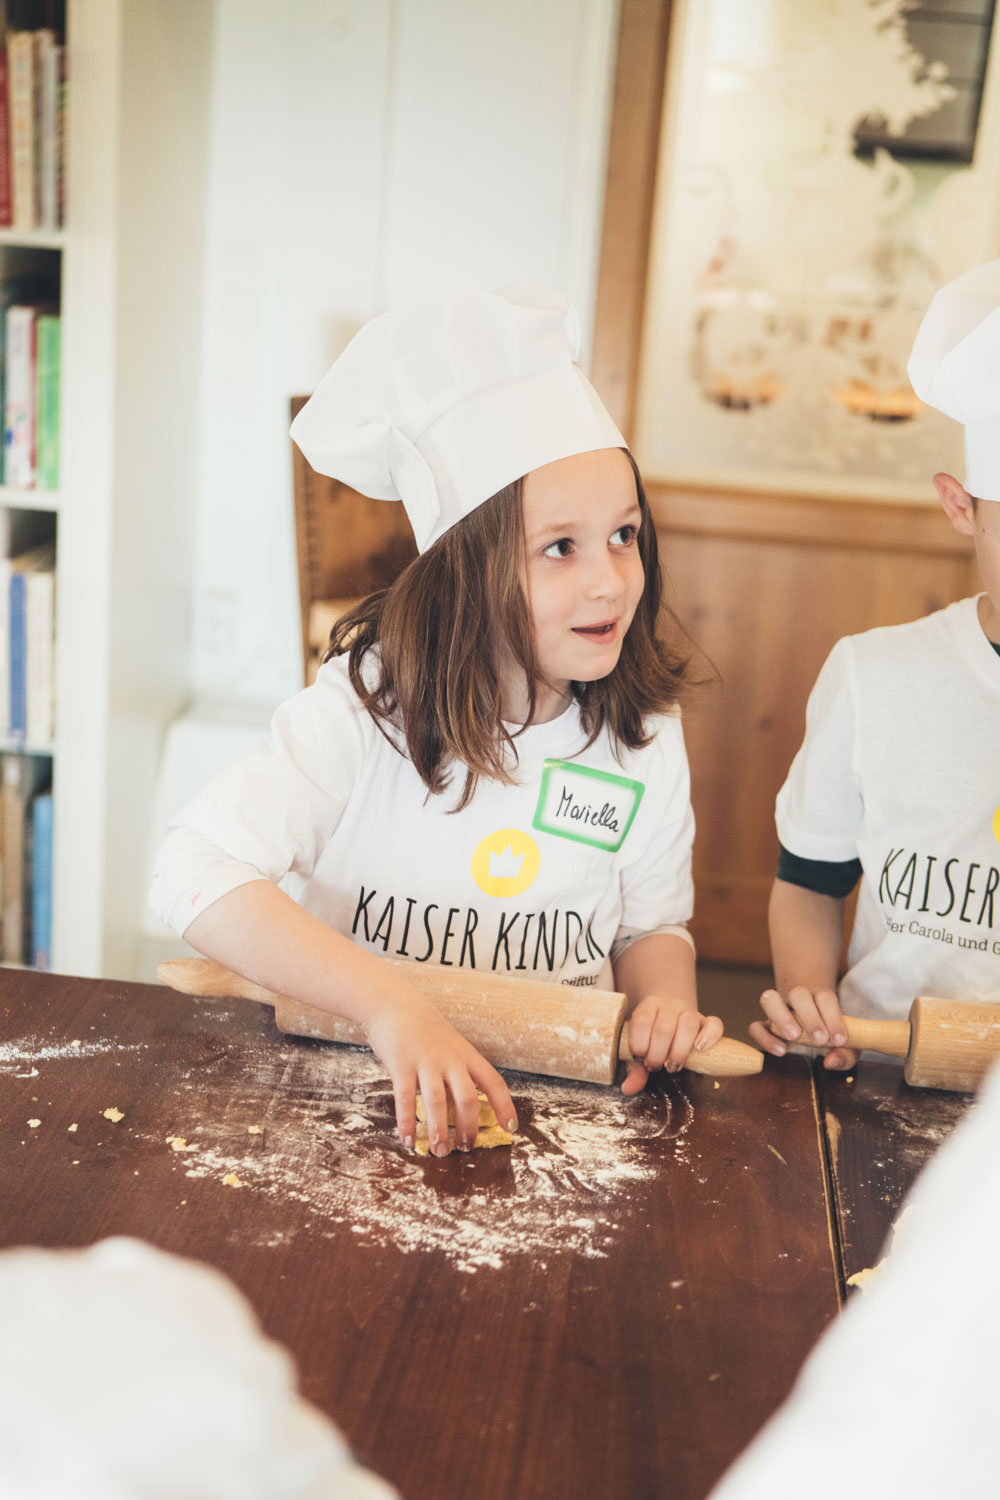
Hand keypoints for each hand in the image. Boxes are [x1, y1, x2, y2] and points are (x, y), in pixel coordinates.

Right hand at [365, 988, 516, 1155]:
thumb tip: (468, 1107)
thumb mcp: (451, 1045)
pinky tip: (408, 1139)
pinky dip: (407, 1122)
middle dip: (469, 1126)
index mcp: (467, 1055)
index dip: (505, 1106)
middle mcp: (450, 1059)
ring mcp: (425, 1061)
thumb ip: (459, 1071)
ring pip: (436, 1101)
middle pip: (467, 1097)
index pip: (494, 1082)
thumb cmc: (425, 1030)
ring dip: (439, 1130)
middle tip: (467, 1148)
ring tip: (440, 1151)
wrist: (394, 1004)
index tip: (511, 1128)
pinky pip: (405, 1098)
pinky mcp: (401, 1064)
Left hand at [621, 996, 723, 1095]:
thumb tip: (628, 1088)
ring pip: (688, 1025)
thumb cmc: (652, 1038)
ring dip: (679, 1051)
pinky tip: (699, 1050)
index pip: (642, 1020)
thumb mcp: (640, 1049)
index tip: (639, 1057)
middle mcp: (669, 1005)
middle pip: (664, 1028)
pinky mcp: (707, 1022)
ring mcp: (690, 1011)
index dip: (639, 1043)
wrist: (671, 1018)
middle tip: (656, 1065)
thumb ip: (634, 1069)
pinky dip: (709, 1037)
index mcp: (648, 1006)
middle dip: (657, 1054)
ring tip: (673, 1065)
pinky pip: (714, 1024)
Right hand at [749, 985, 858, 1070]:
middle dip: (809, 1017)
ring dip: (781, 1017)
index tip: (839, 1040)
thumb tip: (830, 1061)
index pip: (824, 997)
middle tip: (819, 1040)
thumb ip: (846, 1054)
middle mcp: (797, 999)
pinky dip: (764, 1037)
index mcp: (819, 998)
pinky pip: (755, 1027)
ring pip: (770, 998)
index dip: (833, 1017)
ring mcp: (778, 1010)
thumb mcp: (846, 1047)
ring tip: (793, 1037)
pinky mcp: (764, 1027)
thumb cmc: (832, 1037)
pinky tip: (781, 1051)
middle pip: (798, 993)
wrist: (813, 1031)